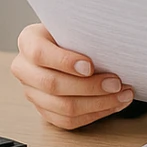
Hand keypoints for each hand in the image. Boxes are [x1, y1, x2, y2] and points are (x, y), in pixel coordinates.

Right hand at [10, 23, 134, 129]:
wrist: (68, 45)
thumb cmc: (73, 33)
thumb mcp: (74, 26)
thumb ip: (82, 34)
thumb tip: (110, 47)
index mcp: (28, 41)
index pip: (40, 54)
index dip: (65, 62)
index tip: (90, 66)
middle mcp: (24, 68)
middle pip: (52, 85)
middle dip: (90, 87)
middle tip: (116, 83)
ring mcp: (32, 92)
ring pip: (62, 107)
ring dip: (98, 104)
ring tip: (122, 95)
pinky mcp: (44, 110)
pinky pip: (67, 121)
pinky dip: (94, 114)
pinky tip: (112, 105)